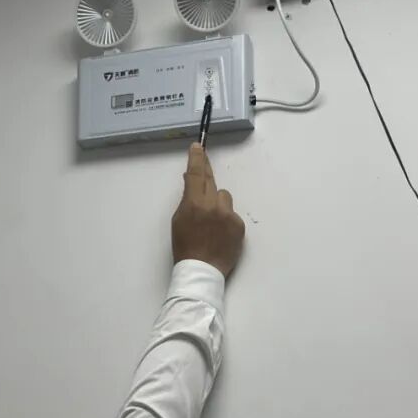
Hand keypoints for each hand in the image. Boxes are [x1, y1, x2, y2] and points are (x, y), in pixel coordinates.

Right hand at [171, 143, 244, 275]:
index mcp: (193, 204)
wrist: (202, 270)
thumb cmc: (184, 246)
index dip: (196, 159)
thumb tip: (190, 182)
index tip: (198, 147)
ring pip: (224, 197)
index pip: (195, 174)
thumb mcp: (178, 220)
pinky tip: (219, 233)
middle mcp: (213, 205)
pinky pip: (232, 213)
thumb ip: (186, 199)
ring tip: (210, 222)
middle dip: (206, 172)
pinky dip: (226, 219)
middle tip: (203, 163)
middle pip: (211, 180)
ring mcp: (228, 215)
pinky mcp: (239, 225)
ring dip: (217, 203)